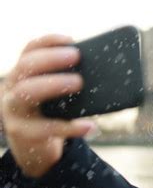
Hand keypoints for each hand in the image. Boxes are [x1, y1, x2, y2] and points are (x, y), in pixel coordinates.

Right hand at [2, 35, 95, 177]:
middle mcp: (13, 88)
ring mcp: (14, 110)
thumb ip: (68, 81)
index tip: (71, 40)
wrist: (32, 147)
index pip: (30, 50)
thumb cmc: (50, 113)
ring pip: (27, 92)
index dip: (48, 42)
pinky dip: (71, 127)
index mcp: (22, 75)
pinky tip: (90, 126)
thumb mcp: (54, 95)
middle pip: (26, 66)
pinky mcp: (23, 132)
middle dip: (51, 58)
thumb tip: (105, 72)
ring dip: (54, 83)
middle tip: (76, 56)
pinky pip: (46, 127)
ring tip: (79, 83)